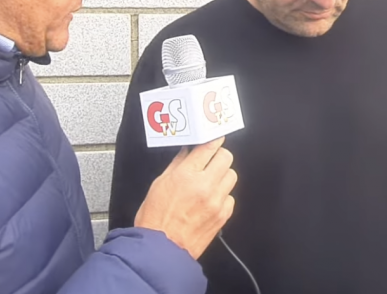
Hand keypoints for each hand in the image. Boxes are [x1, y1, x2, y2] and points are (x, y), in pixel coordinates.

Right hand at [134, 137, 236, 258]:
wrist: (162, 249)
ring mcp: (216, 202)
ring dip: (222, 174)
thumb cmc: (155, 217)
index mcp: (187, 174)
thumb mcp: (160, 182)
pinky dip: (223, 194)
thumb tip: (188, 151)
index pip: (208, 147)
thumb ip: (178, 164)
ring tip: (210, 179)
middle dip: (218, 155)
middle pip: (226, 158)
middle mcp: (205, 186)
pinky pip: (231, 197)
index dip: (212, 139)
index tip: (214, 138)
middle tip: (210, 159)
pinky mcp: (222, 216)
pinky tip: (211, 198)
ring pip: (231, 175)